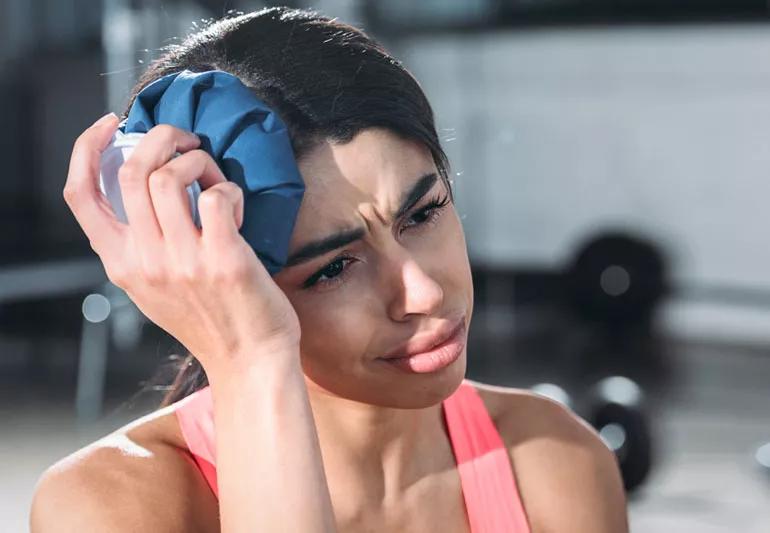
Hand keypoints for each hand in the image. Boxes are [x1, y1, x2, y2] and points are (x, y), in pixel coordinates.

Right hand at [63, 113, 300, 373]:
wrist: (249, 361)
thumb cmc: (209, 320)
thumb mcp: (153, 288)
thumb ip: (139, 246)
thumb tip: (141, 191)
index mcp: (120, 263)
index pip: (80, 195)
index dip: (87, 148)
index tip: (112, 124)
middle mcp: (144, 260)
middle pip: (132, 170)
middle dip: (162, 137)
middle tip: (188, 142)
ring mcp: (182, 261)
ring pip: (171, 176)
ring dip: (200, 163)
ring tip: (217, 182)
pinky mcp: (223, 259)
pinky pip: (216, 197)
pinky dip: (229, 189)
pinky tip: (237, 208)